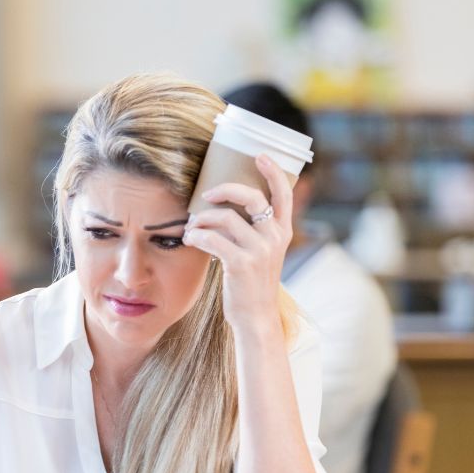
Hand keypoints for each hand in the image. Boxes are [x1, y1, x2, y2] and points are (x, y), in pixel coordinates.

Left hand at [182, 153, 292, 336]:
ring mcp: (260, 250)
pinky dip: (197, 235)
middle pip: (251, 197)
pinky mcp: (241, 264)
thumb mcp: (263, 253)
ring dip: (202, 219)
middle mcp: (275, 237)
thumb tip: (225, 206)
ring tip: (191, 227)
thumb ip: (254, 230)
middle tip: (206, 195)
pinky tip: (190, 238)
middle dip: (225, 189)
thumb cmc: (252, 283)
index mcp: (282, 231)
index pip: (283, 193)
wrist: (256, 317)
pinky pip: (212, 238)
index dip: (273, 171)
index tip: (259, 155)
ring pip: (225, 217)